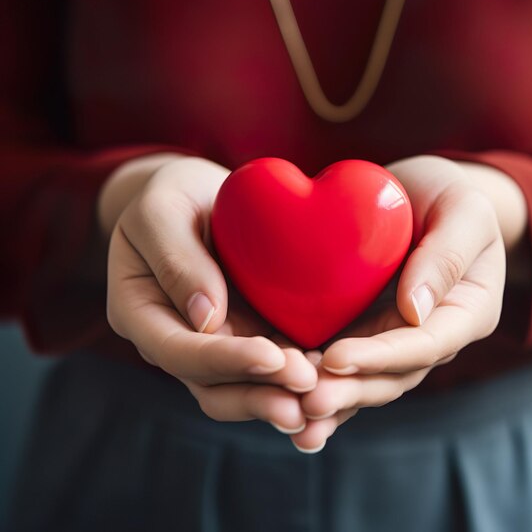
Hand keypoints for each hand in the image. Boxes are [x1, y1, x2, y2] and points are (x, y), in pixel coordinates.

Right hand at [102, 156, 316, 432]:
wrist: (197, 196)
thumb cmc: (171, 195)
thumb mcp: (161, 211)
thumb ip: (175, 259)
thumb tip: (206, 319)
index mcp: (140, 313)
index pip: (178, 353)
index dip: (225, 361)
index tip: (272, 357)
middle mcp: (176, 339)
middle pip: (212, 385)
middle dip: (261, 391)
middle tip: (309, 386)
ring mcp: (214, 341)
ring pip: (243, 387)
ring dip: (282, 395)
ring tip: (326, 395)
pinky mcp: (247, 334)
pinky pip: (270, 366)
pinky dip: (296, 376)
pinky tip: (332, 376)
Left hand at [289, 156, 527, 451]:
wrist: (419, 195)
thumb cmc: (448, 195)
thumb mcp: (463, 211)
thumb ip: (447, 256)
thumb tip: (415, 311)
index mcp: (465, 312)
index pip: (425, 345)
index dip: (381, 357)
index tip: (336, 359)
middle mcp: (431, 335)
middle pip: (392, 375)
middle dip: (350, 390)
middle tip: (307, 403)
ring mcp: (395, 336)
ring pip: (365, 378)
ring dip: (331, 397)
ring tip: (291, 414)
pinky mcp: (365, 330)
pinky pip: (343, 361)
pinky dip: (318, 380)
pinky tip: (282, 397)